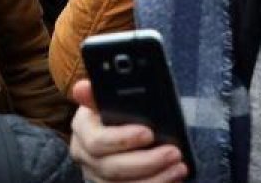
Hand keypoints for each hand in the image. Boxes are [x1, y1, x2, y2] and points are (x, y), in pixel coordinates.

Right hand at [69, 80, 186, 182]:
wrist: (124, 131)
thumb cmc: (119, 112)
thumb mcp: (112, 99)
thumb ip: (102, 94)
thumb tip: (82, 88)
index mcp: (83, 128)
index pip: (97, 140)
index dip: (122, 139)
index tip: (149, 133)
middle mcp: (85, 155)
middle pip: (111, 167)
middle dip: (146, 161)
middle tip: (174, 153)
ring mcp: (96, 176)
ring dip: (155, 179)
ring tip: (178, 168)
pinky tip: (172, 178)